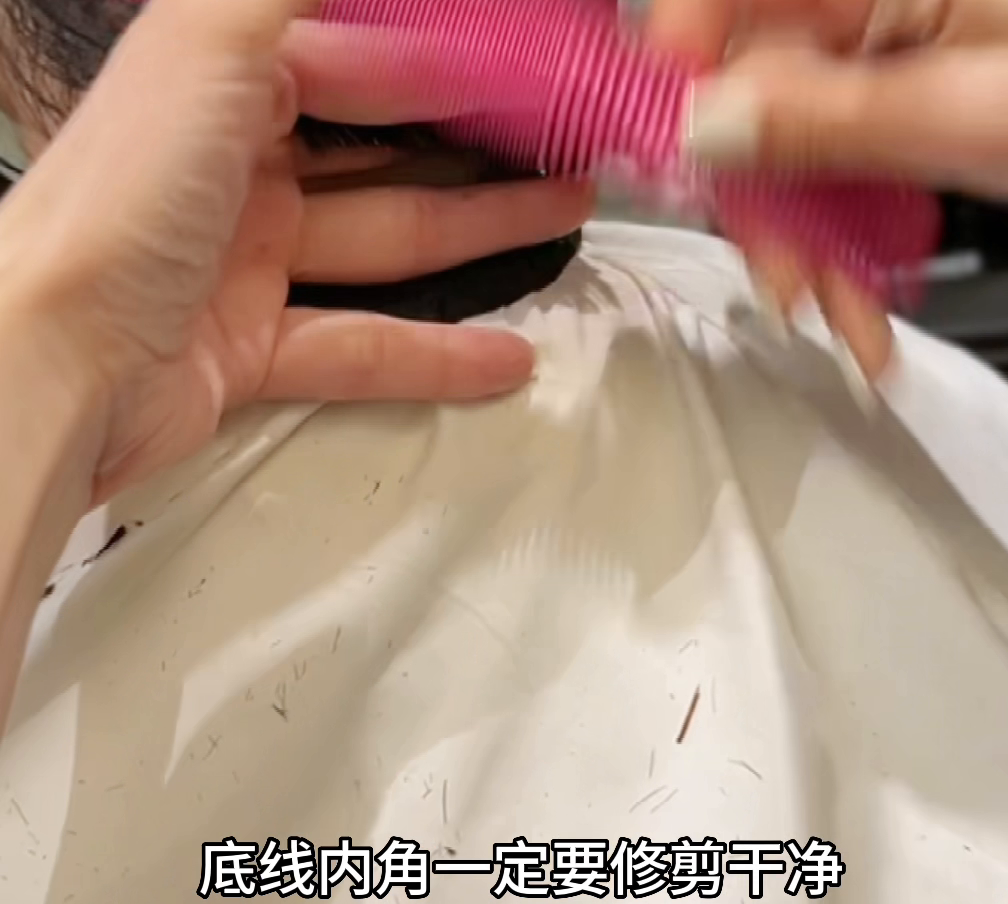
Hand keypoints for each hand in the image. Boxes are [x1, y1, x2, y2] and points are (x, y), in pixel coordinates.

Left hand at [0, 0, 591, 504]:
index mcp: (219, 86)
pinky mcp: (252, 349)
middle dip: (476, 150)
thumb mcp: (210, 46)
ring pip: (384, 245)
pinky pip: (360, 346)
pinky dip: (433, 356)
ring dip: (477, 238)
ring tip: (564, 222)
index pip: (352, 61)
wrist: (53, 363)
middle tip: (559, 145)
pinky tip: (504, 358)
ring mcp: (245, 264)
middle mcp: (233, 168)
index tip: (523, 69)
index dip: (441, 63)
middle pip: (380, 152)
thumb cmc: (120, 199)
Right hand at [647, 0, 1007, 379]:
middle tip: (786, 279)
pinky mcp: (915, 97)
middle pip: (758, 84)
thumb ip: (824, 118)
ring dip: (808, 241)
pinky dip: (846, 239)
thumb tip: (703, 123)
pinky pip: (844, 165)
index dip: (683, 63)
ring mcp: (902, 46)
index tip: (672, 148)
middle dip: (764, 198)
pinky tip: (863, 297)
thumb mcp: (976, 114)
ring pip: (796, 140)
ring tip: (845, 317)